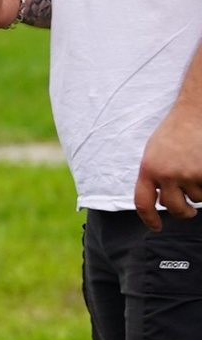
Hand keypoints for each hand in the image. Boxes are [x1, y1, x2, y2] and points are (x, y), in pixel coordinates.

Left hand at [139, 106, 201, 228]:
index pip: (143, 203)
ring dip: (199, 189)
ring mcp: (188, 174)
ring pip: (197, 199)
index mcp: (148, 168)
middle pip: (174, 208)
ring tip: (197, 167)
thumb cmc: (175, 131)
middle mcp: (166, 174)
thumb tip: (161, 202)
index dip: (149, 219)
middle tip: (189, 211)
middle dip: (184, 212)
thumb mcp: (155, 152)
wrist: (195, 112)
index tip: (156, 228)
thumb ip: (155, 176)